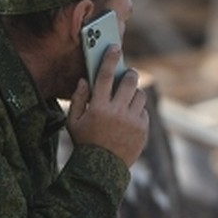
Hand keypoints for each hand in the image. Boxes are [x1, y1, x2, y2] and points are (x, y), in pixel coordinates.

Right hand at [67, 46, 148, 166]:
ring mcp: (132, 121)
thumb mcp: (73, 122)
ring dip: (134, 93)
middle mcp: (117, 112)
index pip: (105, 76)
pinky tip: (129, 117)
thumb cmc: (84, 143)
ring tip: (126, 98)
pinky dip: (137, 110)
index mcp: (98, 107)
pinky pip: (144, 111)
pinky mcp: (143, 129)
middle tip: (126, 74)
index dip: (109, 59)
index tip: (114, 47)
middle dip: (129, 74)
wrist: (102, 170)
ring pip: (139, 95)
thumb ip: (78, 99)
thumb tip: (84, 79)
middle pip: (129, 81)